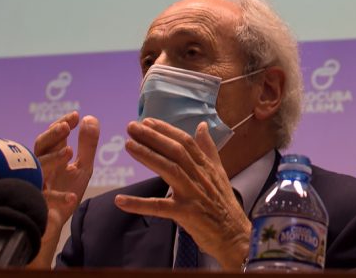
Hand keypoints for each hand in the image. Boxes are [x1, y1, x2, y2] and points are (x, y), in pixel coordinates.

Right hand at [33, 111, 99, 225]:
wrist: (54, 222)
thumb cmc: (66, 190)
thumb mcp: (82, 166)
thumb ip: (87, 144)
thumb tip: (90, 117)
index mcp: (52, 157)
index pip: (54, 135)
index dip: (63, 123)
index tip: (76, 115)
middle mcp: (41, 168)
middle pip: (40, 146)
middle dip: (52, 135)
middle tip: (66, 126)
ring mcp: (37, 185)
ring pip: (38, 169)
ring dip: (53, 159)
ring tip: (69, 152)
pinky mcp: (37, 205)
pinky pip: (45, 200)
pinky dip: (58, 198)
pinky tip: (71, 197)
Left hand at [114, 119, 250, 270]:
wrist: (234, 234)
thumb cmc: (223, 204)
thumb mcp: (219, 172)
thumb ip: (209, 149)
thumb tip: (202, 126)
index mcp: (206, 165)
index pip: (185, 141)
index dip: (166, 130)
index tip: (147, 121)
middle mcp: (199, 176)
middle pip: (175, 151)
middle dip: (153, 137)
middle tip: (132, 127)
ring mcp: (192, 194)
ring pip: (169, 170)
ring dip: (148, 156)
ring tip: (128, 145)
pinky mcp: (186, 213)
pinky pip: (159, 207)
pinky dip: (140, 204)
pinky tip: (121, 200)